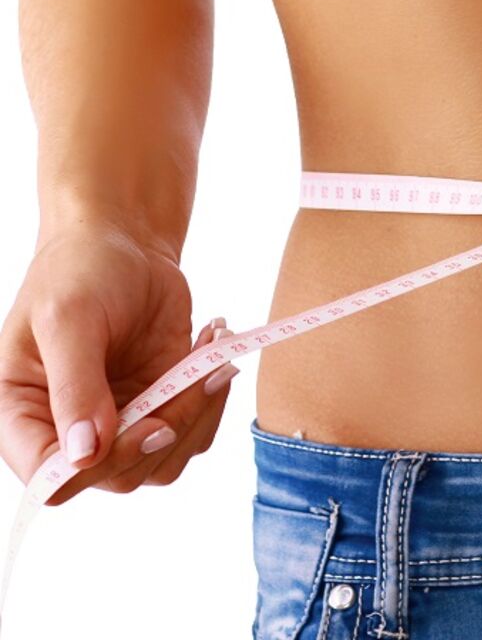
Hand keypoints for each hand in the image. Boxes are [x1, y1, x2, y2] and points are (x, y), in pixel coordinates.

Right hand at [0, 216, 238, 504]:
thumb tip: (84, 455)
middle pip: (117, 476)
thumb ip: (75, 388)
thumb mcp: (69, 319)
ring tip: (211, 357)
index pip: (50, 479)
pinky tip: (212, 356)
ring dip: (197, 415)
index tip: (150, 423)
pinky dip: (212, 401)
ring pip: (162, 461)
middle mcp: (68, 431)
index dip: (98, 468)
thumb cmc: (81, 272)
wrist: (125, 247)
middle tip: (198, 375)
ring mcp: (119, 425)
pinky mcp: (160, 410)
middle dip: (166, 429)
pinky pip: (193, 435)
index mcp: (23, 414)